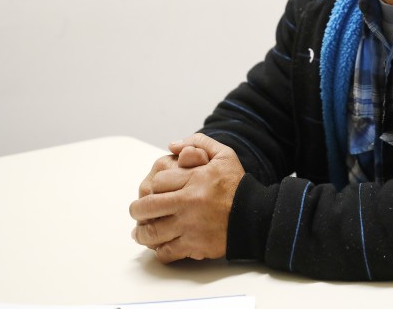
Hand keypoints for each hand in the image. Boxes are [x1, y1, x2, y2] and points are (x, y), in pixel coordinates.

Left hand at [129, 133, 244, 261]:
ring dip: (142, 233)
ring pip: (152, 232)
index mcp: (195, 179)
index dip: (152, 185)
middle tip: (137, 211)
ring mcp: (190, 225)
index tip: (153, 191)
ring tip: (140, 232)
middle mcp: (189, 202)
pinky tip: (160, 246)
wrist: (255, 216)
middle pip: (147, 207)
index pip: (157, 182)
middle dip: (137, 210)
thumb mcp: (224, 155)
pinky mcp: (194, 245)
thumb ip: (199, 142)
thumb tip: (172, 144)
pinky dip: (159, 250)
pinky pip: (167, 251)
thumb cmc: (237, 185)